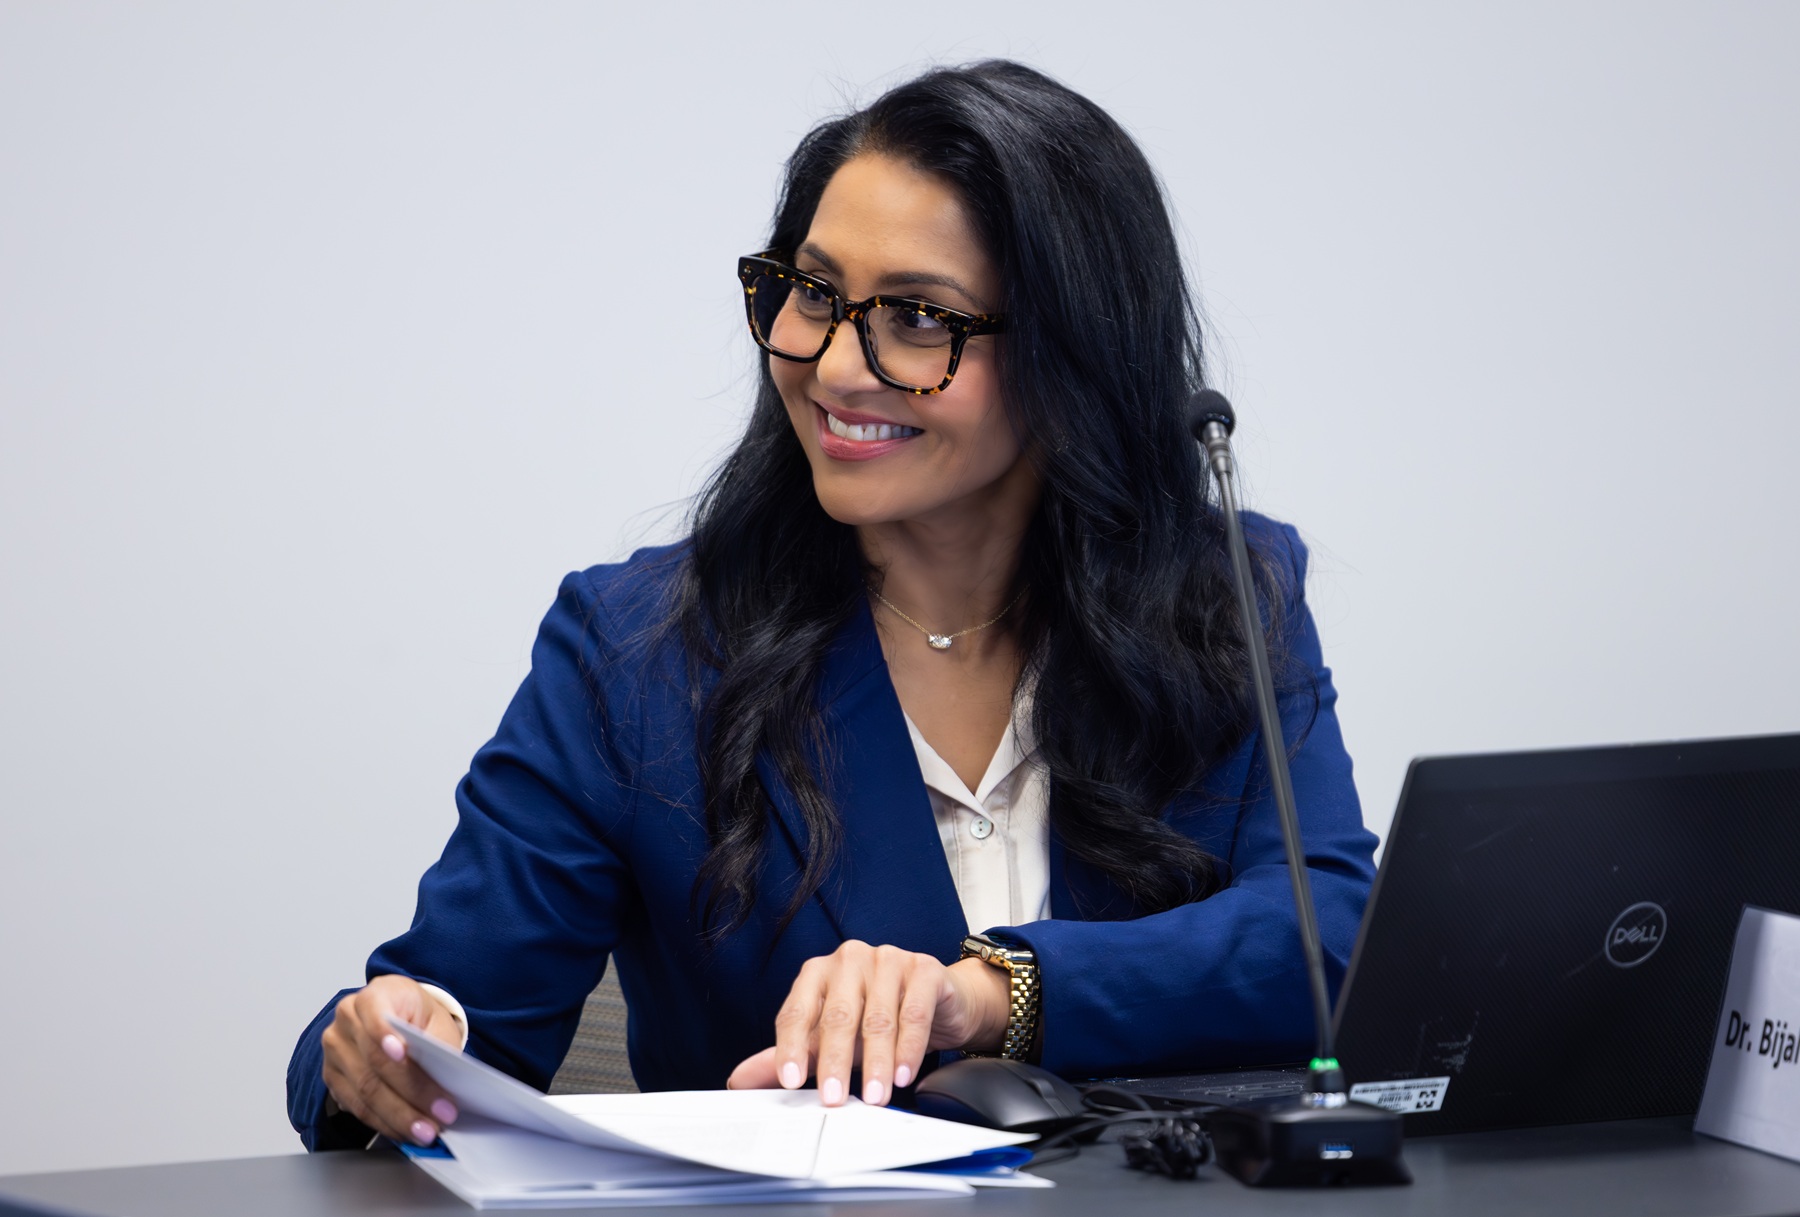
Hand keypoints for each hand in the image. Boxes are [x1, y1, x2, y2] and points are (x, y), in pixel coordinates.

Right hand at [320, 975, 463, 1145]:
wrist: (400, 1019)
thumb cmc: (418, 1018)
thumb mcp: (434, 1021)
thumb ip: (436, 1045)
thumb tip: (445, 1081)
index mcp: (374, 996)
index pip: (375, 1014)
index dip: (385, 1036)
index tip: (402, 1054)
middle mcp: (347, 1020)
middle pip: (374, 1062)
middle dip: (410, 1093)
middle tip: (438, 1115)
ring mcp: (335, 1049)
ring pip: (364, 1090)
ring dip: (398, 1116)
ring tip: (424, 1131)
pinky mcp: (332, 1077)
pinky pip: (356, 1106)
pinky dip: (384, 1122)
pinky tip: (404, 1131)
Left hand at [725, 940, 1010, 1106]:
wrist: (938, 1004)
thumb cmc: (876, 1019)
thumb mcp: (830, 1040)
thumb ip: (791, 1056)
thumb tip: (739, 1081)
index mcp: (818, 973)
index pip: (796, 1011)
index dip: (790, 1048)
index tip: (789, 1081)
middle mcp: (850, 959)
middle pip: (837, 1015)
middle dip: (834, 1062)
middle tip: (833, 1099)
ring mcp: (888, 959)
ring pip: (878, 1017)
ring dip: (876, 1062)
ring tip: (875, 1096)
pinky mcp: (924, 968)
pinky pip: (914, 1012)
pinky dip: (909, 1047)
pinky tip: (903, 1073)